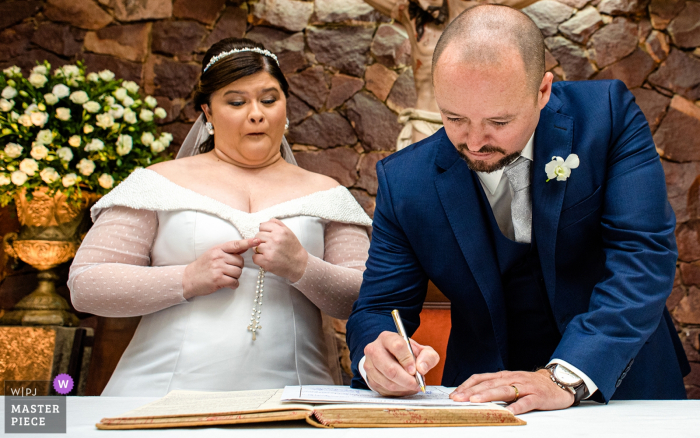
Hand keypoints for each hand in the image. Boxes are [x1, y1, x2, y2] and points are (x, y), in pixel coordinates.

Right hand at [182, 238, 258, 298]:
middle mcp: (218, 257)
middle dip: (238, 267)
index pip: (236, 244)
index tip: (257, 240)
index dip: (248, 242)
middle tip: (228, 270)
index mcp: (218, 249)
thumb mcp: (213, 254)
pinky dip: (233, 285)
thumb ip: (228, 251)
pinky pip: (234, 282)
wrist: (188, 278)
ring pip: (238, 272)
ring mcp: (218, 268)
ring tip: (226, 277)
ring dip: (235, 277)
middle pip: (240, 262)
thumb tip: (244, 247)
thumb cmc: (203, 266)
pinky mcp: (218, 279)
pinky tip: (227, 284)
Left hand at [253, 218, 307, 281]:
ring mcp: (270, 250)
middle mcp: (274, 239)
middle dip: (261, 241)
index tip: (268, 237)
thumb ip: (277, 224)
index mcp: (280, 231)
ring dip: (259, 250)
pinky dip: (258, 259)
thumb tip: (264, 222)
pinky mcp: (266, 261)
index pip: (262, 226)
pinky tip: (266, 259)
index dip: (264, 231)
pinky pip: (254, 257)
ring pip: (254, 247)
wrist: (299, 264)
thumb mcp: (288, 232)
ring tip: (268, 253)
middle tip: (268, 246)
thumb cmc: (293, 248)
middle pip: (257, 236)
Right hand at [363, 331, 439, 395]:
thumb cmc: (407, 354)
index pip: (397, 347)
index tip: (415, 370)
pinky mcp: (370, 379)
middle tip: (417, 383)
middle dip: (407, 380)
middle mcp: (374, 350)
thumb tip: (421, 369)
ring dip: (404, 387)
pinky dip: (398, 392)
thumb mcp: (422, 351)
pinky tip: (404, 387)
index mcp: (387, 338)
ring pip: (388, 382)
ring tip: (413, 385)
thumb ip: (428, 357)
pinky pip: (385, 390)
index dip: (407, 360)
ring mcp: (370, 365)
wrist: (392, 358)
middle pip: (390, 369)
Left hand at [450, 369, 574, 413]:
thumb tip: (472, 395)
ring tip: (476, 401)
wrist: (558, 382)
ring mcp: (525, 387)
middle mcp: (512, 379)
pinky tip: (509, 413)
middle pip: (489, 384)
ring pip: (504, 390)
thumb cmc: (530, 384)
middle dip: (471, 391)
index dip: (466, 385)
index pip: (481, 378)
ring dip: (488, 395)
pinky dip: (517, 407)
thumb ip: (495, 387)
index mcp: (503, 376)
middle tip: (458, 399)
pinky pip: (526, 402)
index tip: (454, 394)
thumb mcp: (511, 382)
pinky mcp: (538, 396)